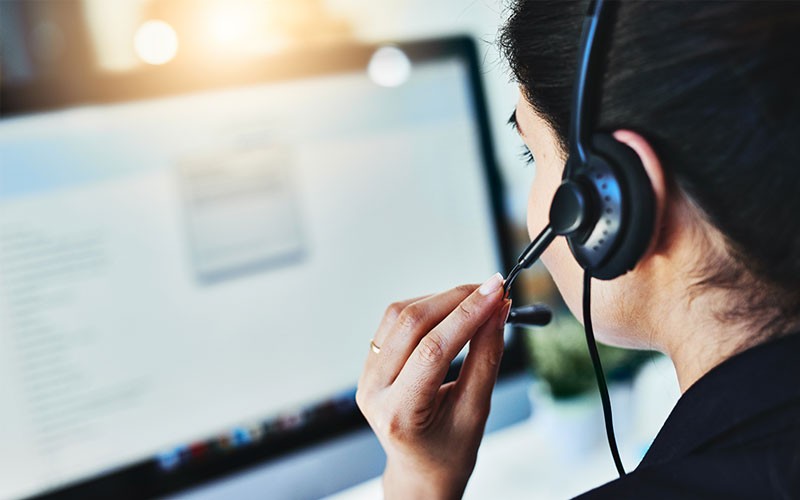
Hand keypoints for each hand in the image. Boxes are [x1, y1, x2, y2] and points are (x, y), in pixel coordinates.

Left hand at [356, 273, 510, 498]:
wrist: (421, 470)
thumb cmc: (450, 450)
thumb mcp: (476, 410)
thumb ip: (486, 357)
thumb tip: (498, 310)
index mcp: (398, 413)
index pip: (433, 350)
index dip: (468, 315)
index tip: (497, 291)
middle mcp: (373, 391)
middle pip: (412, 324)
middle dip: (456, 299)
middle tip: (493, 289)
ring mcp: (366, 375)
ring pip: (400, 315)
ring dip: (441, 299)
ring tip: (476, 299)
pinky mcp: (370, 362)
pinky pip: (394, 322)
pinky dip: (426, 308)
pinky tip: (451, 310)